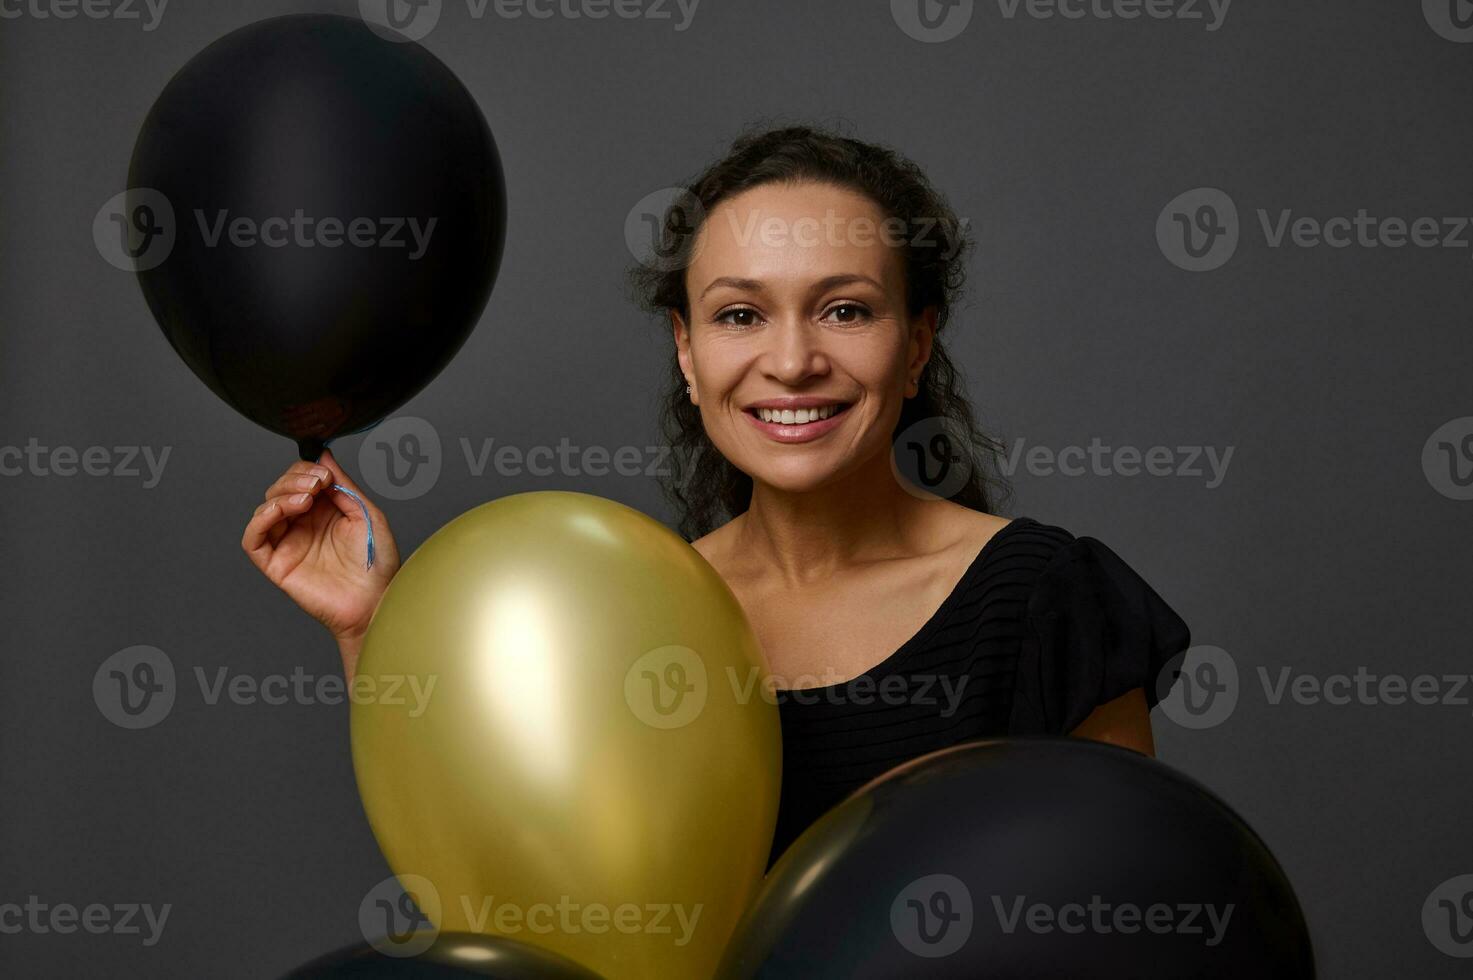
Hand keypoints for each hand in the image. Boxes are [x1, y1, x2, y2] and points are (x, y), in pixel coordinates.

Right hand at [241, 448, 399, 675]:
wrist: (375, 600)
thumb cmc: (377, 563)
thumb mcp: (365, 513)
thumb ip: (343, 485)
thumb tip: (323, 454)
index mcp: (324, 512)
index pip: (300, 479)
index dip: (307, 470)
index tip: (324, 473)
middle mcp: (303, 525)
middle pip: (280, 489)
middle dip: (295, 478)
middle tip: (317, 483)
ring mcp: (288, 543)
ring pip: (265, 508)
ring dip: (282, 494)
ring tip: (307, 497)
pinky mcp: (276, 563)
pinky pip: (254, 539)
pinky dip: (261, 518)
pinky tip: (284, 509)